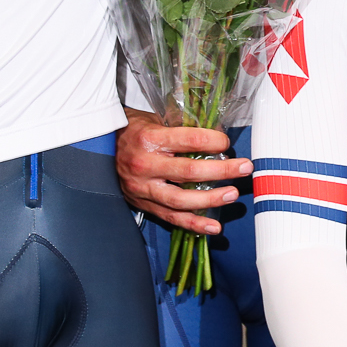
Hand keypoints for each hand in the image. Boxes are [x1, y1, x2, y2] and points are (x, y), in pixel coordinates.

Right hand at [115, 108, 249, 232]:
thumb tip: (218, 135)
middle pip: (190, 172)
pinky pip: (171, 217)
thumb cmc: (135, 130)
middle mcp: (145, 165)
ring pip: (181, 200)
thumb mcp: (157, 119)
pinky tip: (213, 227)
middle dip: (222, 171)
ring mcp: (143, 188)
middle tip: (244, 168)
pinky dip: (194, 224)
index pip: (190, 141)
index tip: (227, 143)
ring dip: (211, 199)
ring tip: (232, 194)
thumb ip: (184, 127)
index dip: (214, 142)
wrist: (103, 147)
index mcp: (150, 139)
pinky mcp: (144, 204)